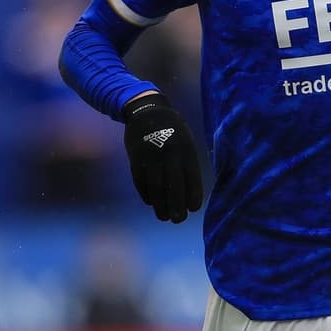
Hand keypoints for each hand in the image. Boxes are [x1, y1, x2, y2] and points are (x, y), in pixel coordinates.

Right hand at [122, 93, 204, 222]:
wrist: (147, 111)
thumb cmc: (174, 129)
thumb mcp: (187, 140)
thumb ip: (189, 162)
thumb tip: (192, 190)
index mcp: (186, 150)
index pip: (191, 177)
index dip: (193, 195)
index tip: (194, 209)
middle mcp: (169, 155)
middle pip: (173, 186)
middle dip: (176, 206)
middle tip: (178, 220)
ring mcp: (151, 157)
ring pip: (155, 187)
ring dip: (160, 205)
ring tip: (164, 217)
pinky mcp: (136, 159)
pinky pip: (141, 181)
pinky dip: (146, 194)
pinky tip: (151, 203)